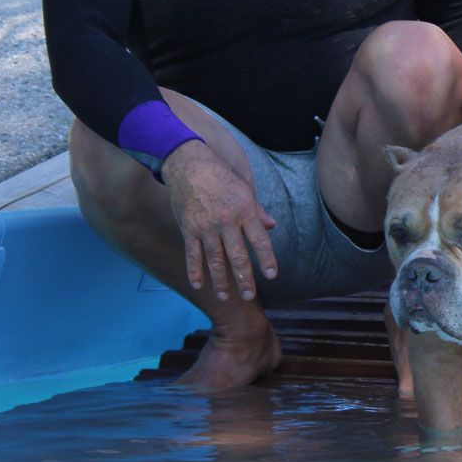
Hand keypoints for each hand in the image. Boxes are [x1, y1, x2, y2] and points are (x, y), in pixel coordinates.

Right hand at [162, 140, 277, 300]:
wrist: (189, 164)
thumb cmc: (220, 175)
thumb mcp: (244, 189)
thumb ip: (258, 211)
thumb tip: (272, 226)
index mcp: (245, 210)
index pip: (260, 240)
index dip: (266, 259)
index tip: (271, 275)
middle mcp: (227, 221)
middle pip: (237, 256)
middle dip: (244, 279)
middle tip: (249, 296)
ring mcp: (206, 226)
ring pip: (215, 260)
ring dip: (220, 281)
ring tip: (225, 297)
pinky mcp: (189, 228)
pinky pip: (192, 254)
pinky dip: (195, 271)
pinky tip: (199, 285)